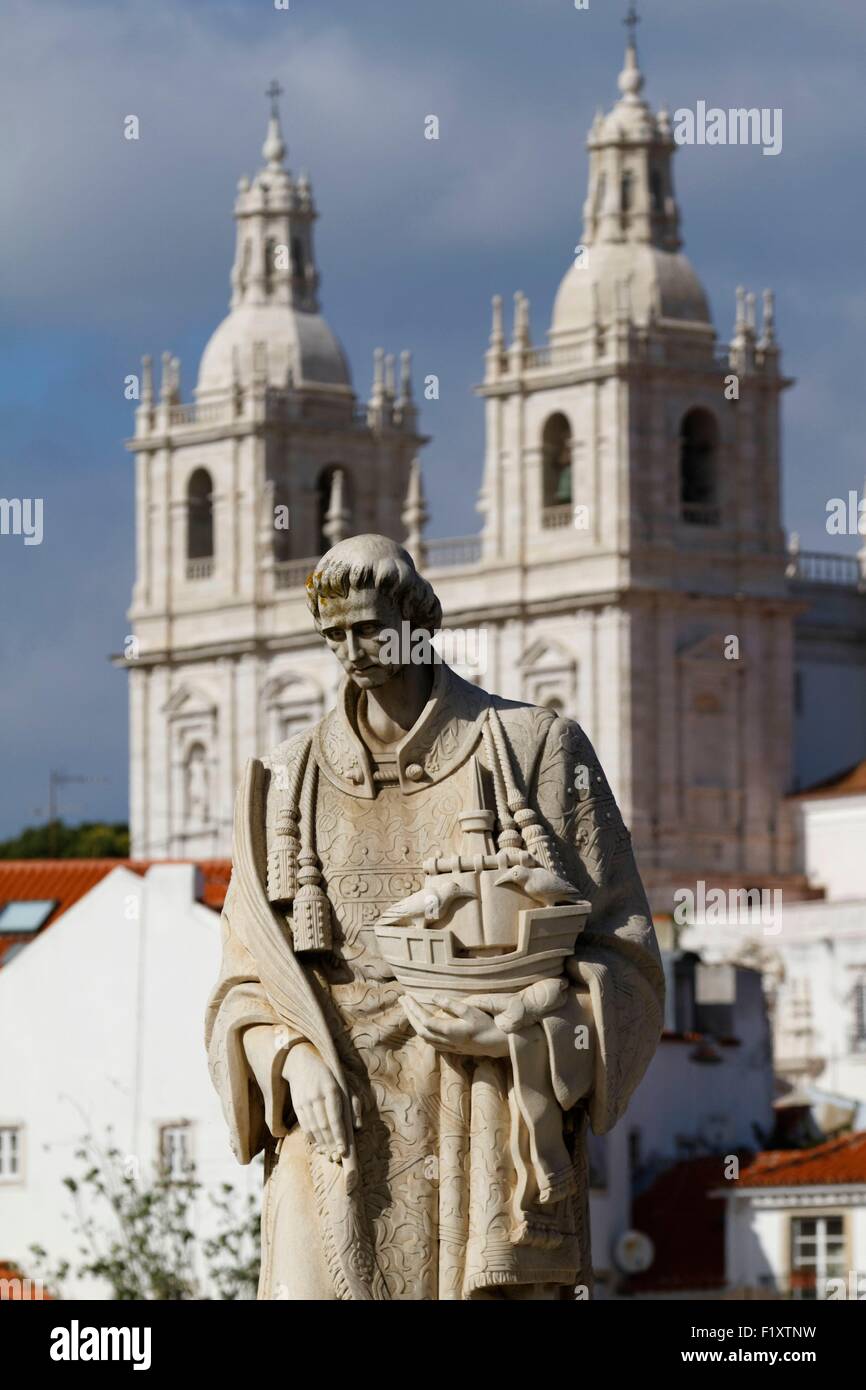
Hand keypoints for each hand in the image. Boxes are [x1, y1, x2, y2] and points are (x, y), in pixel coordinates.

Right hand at [283, 1043, 349, 1160]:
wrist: (300, 1061)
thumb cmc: (328, 1074)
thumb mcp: (344, 1084)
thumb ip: (353, 1104)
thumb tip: (357, 1126)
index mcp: (331, 1089)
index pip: (335, 1118)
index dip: (340, 1136)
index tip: (344, 1150)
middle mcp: (317, 1096)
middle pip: (324, 1126)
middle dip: (331, 1143)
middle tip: (338, 1157)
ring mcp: (305, 1101)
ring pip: (314, 1128)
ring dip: (322, 1143)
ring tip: (330, 1154)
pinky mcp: (297, 1105)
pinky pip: (305, 1125)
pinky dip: (312, 1137)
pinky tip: (318, 1145)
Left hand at [401, 993, 509, 1057]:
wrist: (500, 1043)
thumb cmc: (488, 1024)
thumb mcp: (471, 1010)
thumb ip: (452, 1004)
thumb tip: (434, 997)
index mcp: (449, 1031)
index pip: (425, 1020)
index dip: (414, 1009)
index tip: (407, 997)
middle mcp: (446, 1041)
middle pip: (420, 1029)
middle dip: (409, 1014)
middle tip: (402, 1000)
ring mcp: (449, 1046)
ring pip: (424, 1037)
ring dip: (414, 1023)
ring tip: (409, 1010)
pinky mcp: (453, 1048)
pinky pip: (431, 1042)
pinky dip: (423, 1031)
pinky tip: (422, 1025)